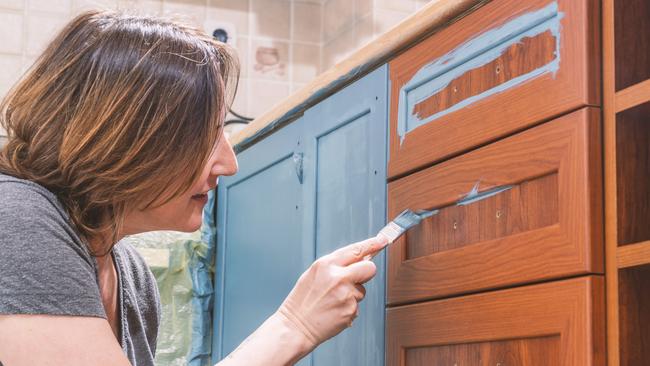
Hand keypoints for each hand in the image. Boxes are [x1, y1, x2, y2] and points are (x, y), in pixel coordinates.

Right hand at [276, 235, 388, 350]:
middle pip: (369, 268)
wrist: (295, 327)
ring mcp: (346, 294)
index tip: (382, 240)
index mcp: (326, 264)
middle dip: (366, 272)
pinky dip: (348, 308)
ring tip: (333, 300)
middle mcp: (338, 277)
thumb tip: (357, 259)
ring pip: (362, 290)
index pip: (356, 250)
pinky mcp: (351, 310)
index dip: (372, 244)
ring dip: (352, 294)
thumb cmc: (302, 302)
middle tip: (356, 279)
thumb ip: (335, 265)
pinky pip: (357, 305)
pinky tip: (334, 310)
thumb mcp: (314, 274)